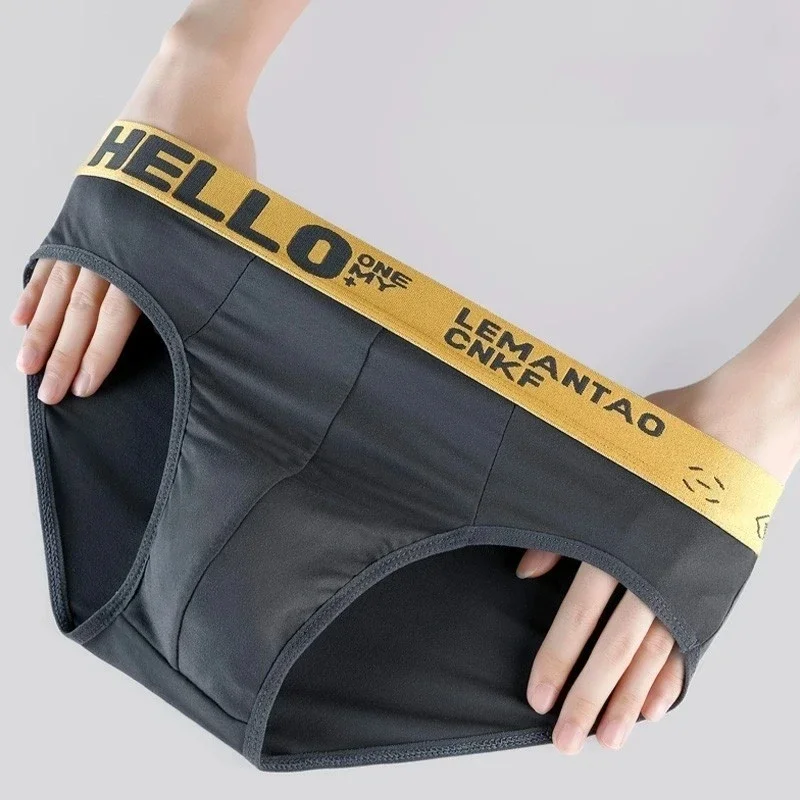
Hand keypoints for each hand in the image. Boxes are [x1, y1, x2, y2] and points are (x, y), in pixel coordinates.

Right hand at [11, 15, 262, 402]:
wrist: (190, 95)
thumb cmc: (220, 161)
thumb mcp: (226, 222)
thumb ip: (207, 269)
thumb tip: (206, 314)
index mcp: (148, 250)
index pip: (117, 317)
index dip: (98, 356)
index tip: (83, 387)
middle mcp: (113, 240)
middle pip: (81, 310)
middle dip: (63, 354)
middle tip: (48, 393)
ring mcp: (94, 222)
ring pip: (61, 286)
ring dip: (42, 329)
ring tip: (25, 363)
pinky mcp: (88, 206)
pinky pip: (57, 254)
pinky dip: (39, 285)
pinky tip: (23, 310)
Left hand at [518, 376, 794, 753]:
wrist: (734, 426)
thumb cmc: (660, 440)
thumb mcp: (597, 469)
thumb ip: (561, 524)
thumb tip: (527, 571)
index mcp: (619, 539)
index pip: (580, 616)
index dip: (557, 658)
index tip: (538, 695)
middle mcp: (652, 570)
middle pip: (615, 649)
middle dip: (588, 698)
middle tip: (567, 740)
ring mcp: (686, 582)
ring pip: (654, 655)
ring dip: (629, 701)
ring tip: (609, 738)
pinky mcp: (710, 586)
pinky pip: (689, 643)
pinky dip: (672, 678)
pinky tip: (656, 708)